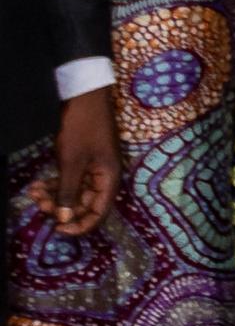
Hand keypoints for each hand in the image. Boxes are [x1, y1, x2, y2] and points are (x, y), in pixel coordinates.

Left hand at [37, 88, 117, 235]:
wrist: (85, 96)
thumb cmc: (83, 128)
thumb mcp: (73, 162)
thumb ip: (69, 192)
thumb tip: (65, 219)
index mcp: (109, 178)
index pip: (99, 212)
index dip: (80, 225)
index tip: (58, 229)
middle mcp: (104, 176)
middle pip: (84, 203)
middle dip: (61, 207)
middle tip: (39, 204)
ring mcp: (93, 167)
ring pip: (73, 192)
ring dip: (54, 195)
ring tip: (35, 192)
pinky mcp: (82, 160)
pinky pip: (69, 180)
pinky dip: (54, 184)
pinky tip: (39, 184)